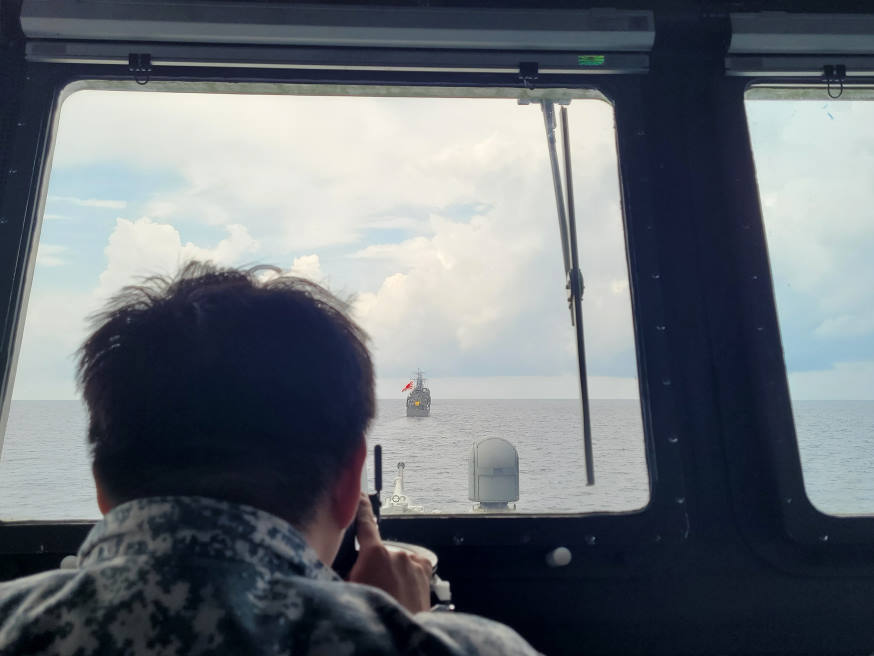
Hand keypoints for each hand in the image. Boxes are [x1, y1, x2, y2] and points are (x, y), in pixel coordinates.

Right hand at [348, 492, 431, 613]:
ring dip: (391, 571)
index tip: (361, 496)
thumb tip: (338, 559)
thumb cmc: (371, 612)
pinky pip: (413, 564)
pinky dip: (407, 572)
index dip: (362, 509)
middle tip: (370, 585)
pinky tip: (402, 589)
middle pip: (379, 552)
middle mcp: (396, 553)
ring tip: (388, 593)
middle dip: (373, 564)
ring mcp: (414, 562)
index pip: (366, 524)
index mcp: (374, 554)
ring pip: (396, 560)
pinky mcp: (426, 572)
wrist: (400, 638)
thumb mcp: (347, 589)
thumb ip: (345, 570)